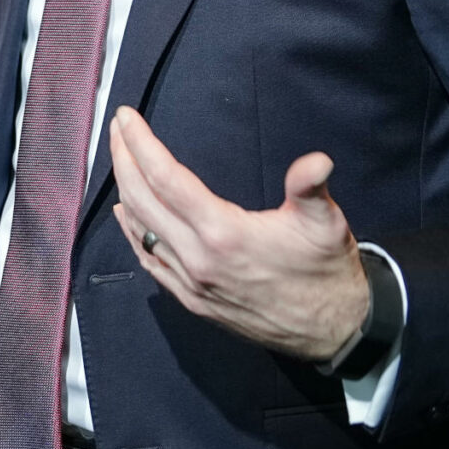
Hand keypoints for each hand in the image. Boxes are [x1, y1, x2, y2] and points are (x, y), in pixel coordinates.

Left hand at [107, 106, 368, 361]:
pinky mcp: (191, 301)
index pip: (165, 178)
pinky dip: (132, 231)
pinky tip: (126, 213)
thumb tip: (317, 161)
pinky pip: (149, 260)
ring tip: (119, 159)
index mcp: (223, 234)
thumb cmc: (327, 272)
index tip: (125, 116)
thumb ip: (311, 188)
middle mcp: (196, 260)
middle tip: (116, 128)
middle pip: (141, 200)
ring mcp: (190, 284)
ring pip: (139, 230)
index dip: (141, 144)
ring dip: (124, 190)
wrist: (332, 332)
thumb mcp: (326, 224)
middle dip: (123, 159)